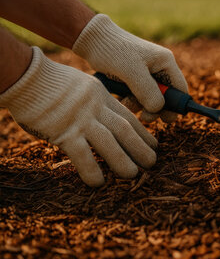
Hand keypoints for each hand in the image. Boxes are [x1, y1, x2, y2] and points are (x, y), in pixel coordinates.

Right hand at [0, 47, 157, 186]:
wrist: (27, 76)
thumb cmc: (51, 82)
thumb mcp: (83, 84)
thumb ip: (95, 100)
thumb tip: (103, 116)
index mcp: (101, 96)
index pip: (127, 116)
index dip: (143, 133)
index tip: (154, 145)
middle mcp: (95, 108)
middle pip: (124, 129)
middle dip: (140, 147)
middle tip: (152, 163)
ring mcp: (80, 120)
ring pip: (109, 142)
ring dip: (123, 160)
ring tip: (132, 175)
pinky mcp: (63, 132)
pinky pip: (82, 154)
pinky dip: (92, 170)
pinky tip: (98, 182)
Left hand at [73, 14, 187, 122]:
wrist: (92, 40)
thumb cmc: (112, 50)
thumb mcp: (131, 71)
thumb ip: (148, 91)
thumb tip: (159, 109)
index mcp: (166, 62)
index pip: (180, 89)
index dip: (176, 106)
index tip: (165, 119)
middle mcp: (160, 68)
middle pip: (166, 97)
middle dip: (155, 108)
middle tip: (144, 116)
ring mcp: (147, 73)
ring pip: (151, 99)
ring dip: (139, 105)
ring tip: (124, 102)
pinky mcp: (135, 78)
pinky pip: (139, 96)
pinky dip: (130, 100)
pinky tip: (120, 98)